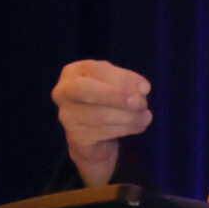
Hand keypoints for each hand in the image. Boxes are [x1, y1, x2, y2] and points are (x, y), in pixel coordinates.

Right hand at [53, 59, 152, 185]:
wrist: (94, 138)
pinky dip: (126, 129)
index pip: (94, 69)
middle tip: (140, 103)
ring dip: (129, 116)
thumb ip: (127, 82)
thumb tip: (143, 88)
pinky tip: (139, 126)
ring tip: (146, 116)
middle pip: (86, 89)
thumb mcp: (115, 85)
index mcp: (72, 73)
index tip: (146, 88)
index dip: (122, 78)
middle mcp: (63, 93)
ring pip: (100, 114)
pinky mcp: (76, 137)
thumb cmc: (105, 103)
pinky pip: (103, 132)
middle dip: (116, 95)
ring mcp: (67, 116)